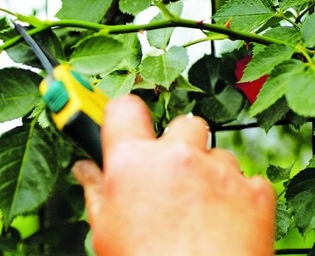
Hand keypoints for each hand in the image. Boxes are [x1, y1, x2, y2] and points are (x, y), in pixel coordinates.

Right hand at [73, 94, 274, 255]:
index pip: (125, 108)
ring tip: (200, 208)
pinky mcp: (254, 192)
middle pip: (181, 125)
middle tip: (172, 176)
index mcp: (133, 162)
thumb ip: (95, 190)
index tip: (128, 124)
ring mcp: (218, 171)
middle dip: (177, 145)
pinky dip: (238, 195)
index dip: (125, 115)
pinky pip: (246, 179)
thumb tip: (85, 171)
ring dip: (208, 172)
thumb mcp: (105, 230)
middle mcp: (176, 156)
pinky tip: (224, 220)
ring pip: (215, 153)